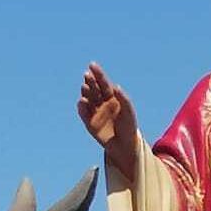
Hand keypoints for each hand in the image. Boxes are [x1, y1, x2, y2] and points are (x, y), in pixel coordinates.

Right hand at [78, 62, 137, 178]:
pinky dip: (81, 107)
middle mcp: (102, 103)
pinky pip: (83, 113)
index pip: (103, 83)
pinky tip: (82, 102)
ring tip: (85, 87)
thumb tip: (116, 86)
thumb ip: (123, 99)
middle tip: (87, 75)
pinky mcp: (89, 123)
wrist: (125, 146)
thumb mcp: (129, 112)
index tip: (92, 65)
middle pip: (94, 89)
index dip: (98, 74)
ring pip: (87, 99)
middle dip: (90, 81)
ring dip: (85, 92)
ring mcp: (95, 112)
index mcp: (112, 97)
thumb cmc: (129, 127)